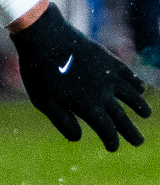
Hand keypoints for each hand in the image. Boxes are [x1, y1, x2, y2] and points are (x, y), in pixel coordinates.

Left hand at [9, 3, 149, 151]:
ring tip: (146, 114)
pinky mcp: (107, 58)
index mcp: (88, 106)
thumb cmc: (39, 72)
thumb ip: (62, 121)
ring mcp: (108, 74)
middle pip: (121, 116)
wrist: (44, 37)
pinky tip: (139, 87)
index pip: (106, 129)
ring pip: (131, 94)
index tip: (113, 147)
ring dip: (139, 105)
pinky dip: (135, 82)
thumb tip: (79, 138)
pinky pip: (127, 74)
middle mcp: (103, 93)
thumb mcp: (44, 102)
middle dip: (130, 131)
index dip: (111, 140)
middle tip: (139, 142)